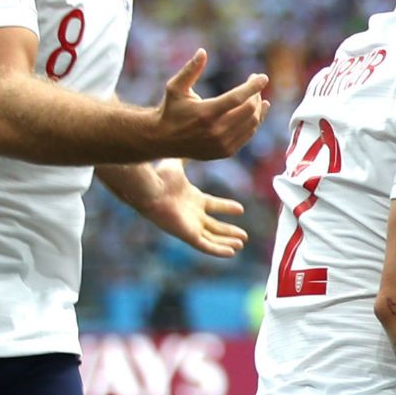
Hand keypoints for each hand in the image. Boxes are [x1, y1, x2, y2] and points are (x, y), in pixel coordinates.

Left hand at [133, 159, 249, 257]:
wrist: (151, 191)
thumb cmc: (160, 178)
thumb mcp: (176, 163)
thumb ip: (185, 157)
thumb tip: (192, 142)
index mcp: (191, 199)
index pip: (212, 205)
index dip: (226, 207)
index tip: (241, 209)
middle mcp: (191, 214)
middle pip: (214, 226)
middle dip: (228, 231)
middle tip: (244, 236)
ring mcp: (190, 226)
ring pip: (212, 238)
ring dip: (226, 241)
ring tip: (241, 244)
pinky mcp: (188, 235)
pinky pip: (206, 246)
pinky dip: (219, 250)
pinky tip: (232, 252)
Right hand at [156, 49, 269, 159]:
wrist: (162, 140)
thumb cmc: (170, 109)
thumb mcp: (175, 87)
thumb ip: (190, 70)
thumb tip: (203, 51)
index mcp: (206, 113)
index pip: (238, 98)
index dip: (253, 87)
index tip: (263, 77)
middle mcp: (216, 131)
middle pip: (249, 110)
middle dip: (256, 95)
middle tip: (256, 85)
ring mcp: (222, 144)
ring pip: (252, 123)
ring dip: (258, 108)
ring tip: (257, 96)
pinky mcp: (225, 152)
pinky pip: (248, 135)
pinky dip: (254, 122)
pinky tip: (256, 111)